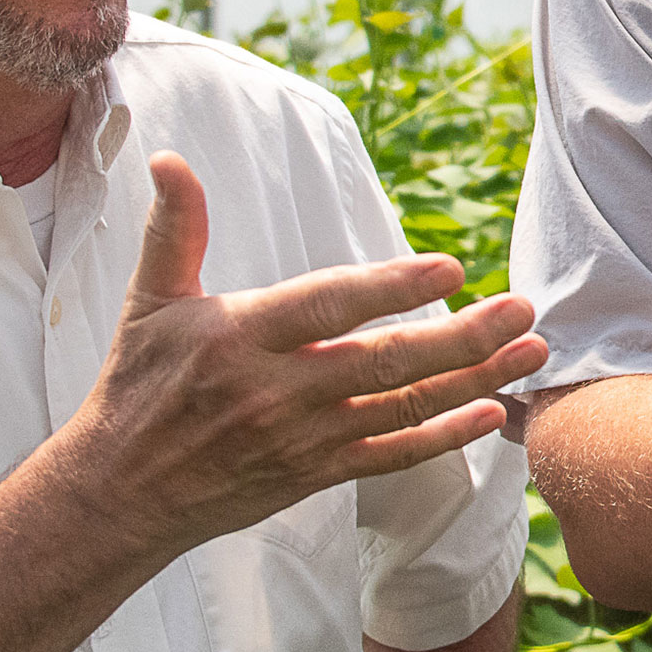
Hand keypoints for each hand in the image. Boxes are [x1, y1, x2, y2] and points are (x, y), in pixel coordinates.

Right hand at [67, 152, 546, 549]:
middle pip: (386, 362)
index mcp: (242, 337)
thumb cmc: (136, 387)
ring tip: (532, 351)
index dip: (391, 288)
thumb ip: (174, 228)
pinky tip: (494, 414)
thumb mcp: (148, 302)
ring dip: (474, 380)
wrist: (119, 493)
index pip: (329, 306)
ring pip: (403, 409)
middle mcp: (279, 391)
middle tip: (523, 309)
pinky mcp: (315, 476)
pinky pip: (392, 458)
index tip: (451, 266)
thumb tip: (168, 158)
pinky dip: (444, 439)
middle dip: (462, 336)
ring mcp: (303, 439)